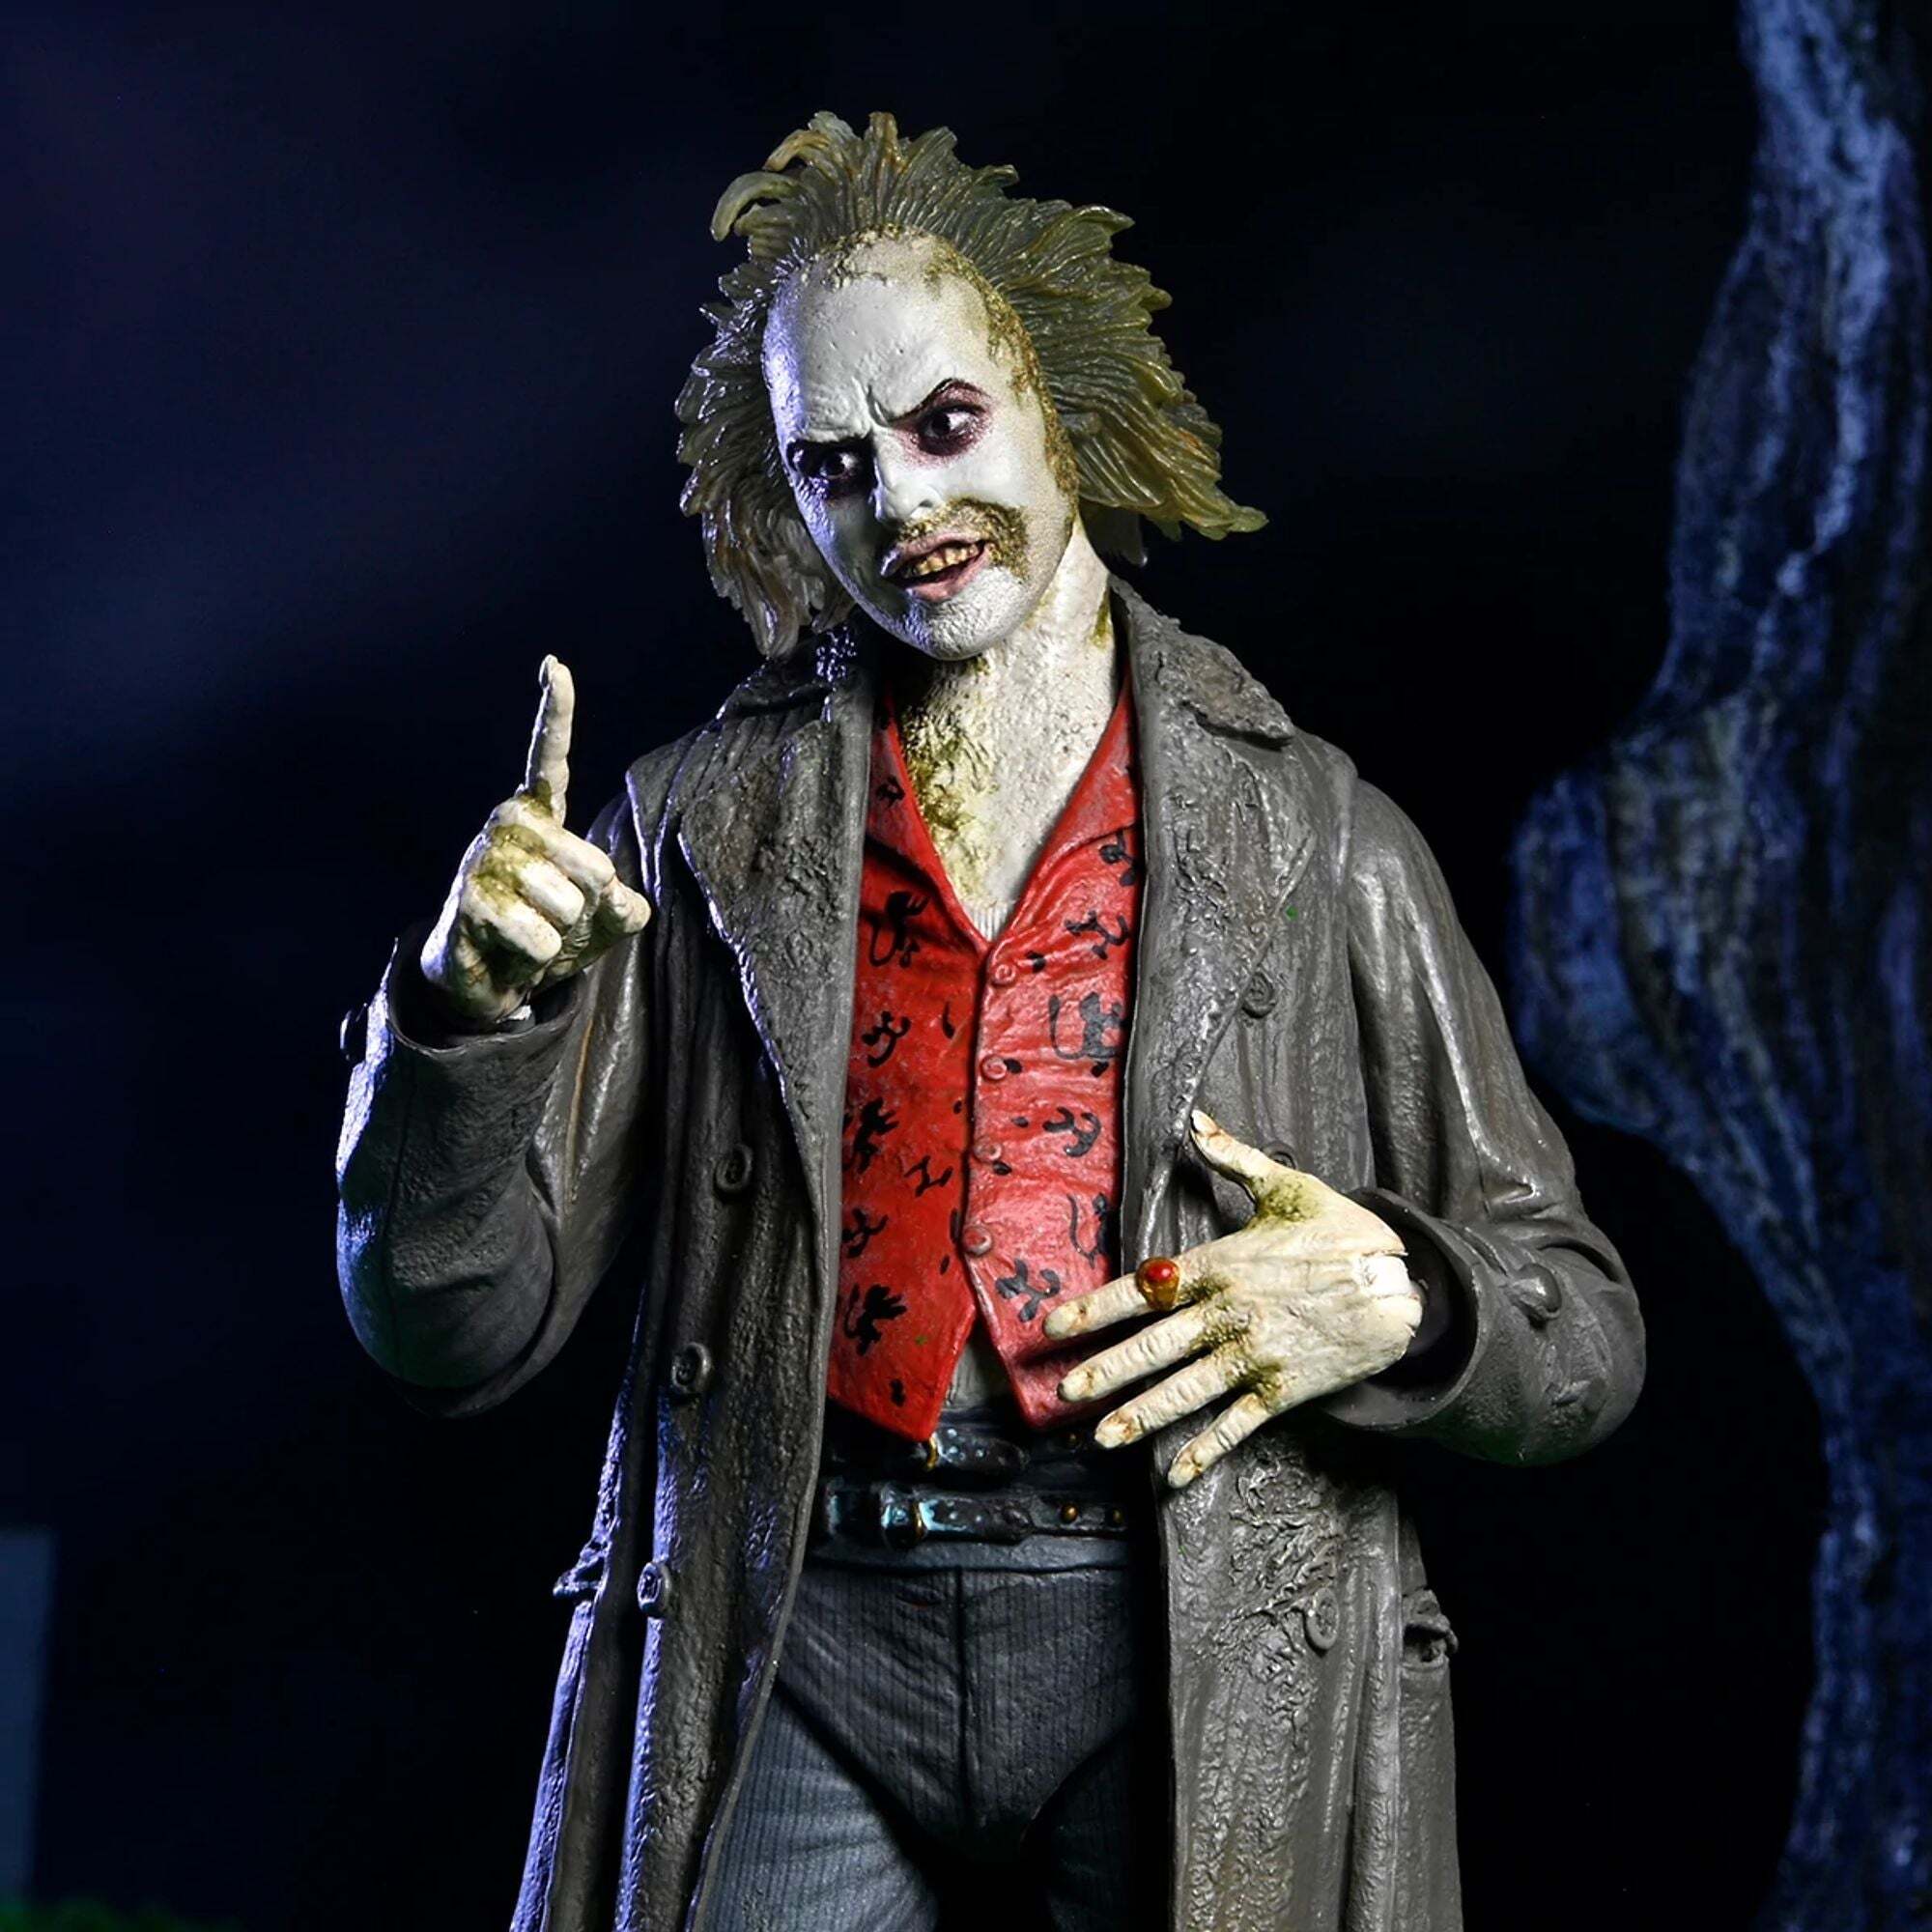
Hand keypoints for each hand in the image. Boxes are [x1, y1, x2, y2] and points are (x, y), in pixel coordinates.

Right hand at [420, 657, 652, 1024]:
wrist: (496, 983)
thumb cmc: (552, 936)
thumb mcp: (606, 921)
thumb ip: (626, 905)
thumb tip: (619, 899)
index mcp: (541, 816)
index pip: (550, 759)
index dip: (556, 715)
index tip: (555, 666)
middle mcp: (506, 826)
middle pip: (592, 866)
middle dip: (590, 906)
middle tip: (558, 917)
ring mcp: (481, 861)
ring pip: (564, 903)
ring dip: (562, 933)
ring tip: (534, 933)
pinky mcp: (466, 903)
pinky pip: (535, 934)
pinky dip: (540, 954)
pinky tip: (517, 951)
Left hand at [1044, 1109, 1421, 1488]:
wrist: (1402, 1287)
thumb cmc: (1343, 1235)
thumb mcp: (1287, 1187)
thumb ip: (1233, 1157)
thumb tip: (1194, 1121)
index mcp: (1220, 1266)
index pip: (1143, 1290)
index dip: (1095, 1308)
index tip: (1054, 1326)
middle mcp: (1228, 1315)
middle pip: (1155, 1348)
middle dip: (1106, 1371)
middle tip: (1064, 1393)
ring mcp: (1254, 1356)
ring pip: (1187, 1391)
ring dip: (1143, 1417)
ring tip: (1104, 1437)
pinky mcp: (1282, 1389)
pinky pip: (1237, 1425)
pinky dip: (1207, 1449)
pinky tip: (1177, 1473)